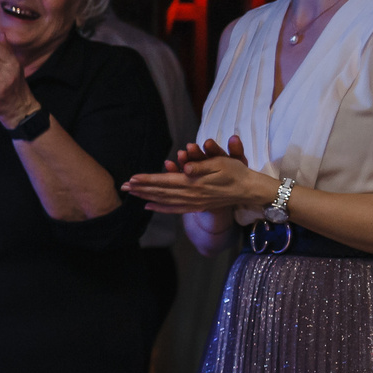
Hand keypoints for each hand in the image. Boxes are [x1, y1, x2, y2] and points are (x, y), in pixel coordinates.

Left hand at [122, 137, 274, 215]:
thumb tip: (186, 169)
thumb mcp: (222, 164)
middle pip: (160, 192)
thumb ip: (202, 166)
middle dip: (140, 189)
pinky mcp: (197, 207)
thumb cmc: (236, 172)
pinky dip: (159, 208)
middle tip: (122, 186)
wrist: (249, 190)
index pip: (165, 181)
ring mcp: (193, 203)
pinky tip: (148, 206)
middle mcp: (191, 195)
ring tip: (131, 193)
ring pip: (164, 201)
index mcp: (195, 183)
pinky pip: (174, 209)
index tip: (131, 178)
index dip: (147, 180)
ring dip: (146, 196)